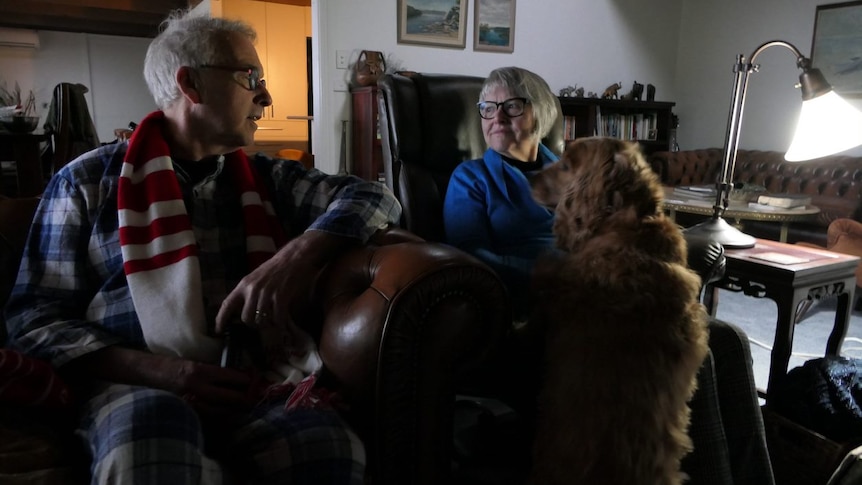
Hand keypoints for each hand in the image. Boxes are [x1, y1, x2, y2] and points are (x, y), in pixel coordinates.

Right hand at [170, 358, 255, 418]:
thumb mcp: (193, 363)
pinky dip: (217, 416)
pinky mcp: (184, 411)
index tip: (251, 381)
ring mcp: (188, 401)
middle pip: (226, 396)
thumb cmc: (171, 365)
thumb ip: (211, 372)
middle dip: (241, 398)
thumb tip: (233, 377)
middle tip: (253, 399)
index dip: (242, 380)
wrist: (146, 373)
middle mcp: (195, 387)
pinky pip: (205, 416)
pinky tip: (226, 414)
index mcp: (199, 371)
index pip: (227, 376)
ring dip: (232, 410)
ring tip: (243, 409)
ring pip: (217, 410)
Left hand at [215, 231, 354, 332]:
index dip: (221, 319)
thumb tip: (244, 310)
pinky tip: (283, 321)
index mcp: (244, 284)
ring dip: (268, 324)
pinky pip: (277, 318)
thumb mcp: (256, 277)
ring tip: (273, 321)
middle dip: (253, 325)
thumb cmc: (277, 267)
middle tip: (261, 323)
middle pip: (246, 318)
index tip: (218, 330)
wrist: (294, 256)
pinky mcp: (281, 296)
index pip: (228, 304)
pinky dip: (280, 323)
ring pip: (261, 320)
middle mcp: (253, 289)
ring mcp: (266, 293)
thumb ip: (248, 292)